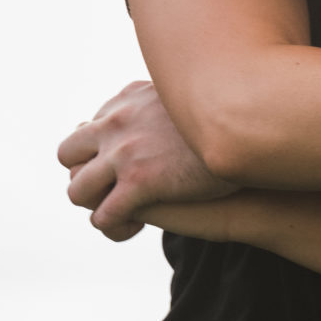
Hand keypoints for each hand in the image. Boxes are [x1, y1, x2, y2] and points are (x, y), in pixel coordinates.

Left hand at [58, 81, 236, 239]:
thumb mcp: (195, 94)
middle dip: (84, 175)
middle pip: (67, 153)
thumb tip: (175, 106)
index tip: (125, 167)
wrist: (253, 126)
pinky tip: (136, 226)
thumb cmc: (237, 113)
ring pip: (77, 189)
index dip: (103, 153)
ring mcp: (124, 152)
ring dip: (95, 205)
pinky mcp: (140, 182)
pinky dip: (115, 226)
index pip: (92, 128)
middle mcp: (116, 121)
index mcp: (128, 97)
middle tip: (110, 191)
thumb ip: (173, 101)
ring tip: (119, 213)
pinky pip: (105, 216)